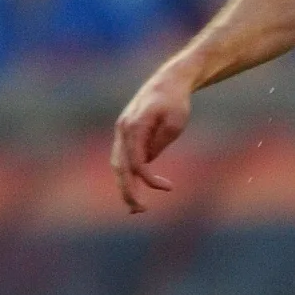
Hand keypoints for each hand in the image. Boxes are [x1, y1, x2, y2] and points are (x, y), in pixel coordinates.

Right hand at [112, 64, 194, 213]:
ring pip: (118, 166)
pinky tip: (137, 191)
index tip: (168, 188)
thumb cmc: (175, 101)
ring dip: (125, 187)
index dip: (149, 179)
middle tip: (139, 211)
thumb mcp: (176, 122)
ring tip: (136, 208)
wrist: (169, 82)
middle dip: (128, 191)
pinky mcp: (126, 135)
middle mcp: (123, 130)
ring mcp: (122, 132)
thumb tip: (147, 162)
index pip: (136, 161)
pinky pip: (123, 160)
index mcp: (134, 126)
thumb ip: (160, 142)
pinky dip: (128, 177)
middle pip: (120, 168)